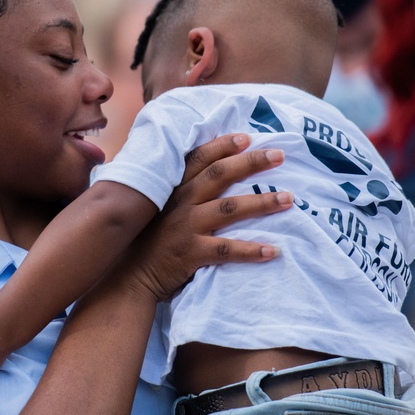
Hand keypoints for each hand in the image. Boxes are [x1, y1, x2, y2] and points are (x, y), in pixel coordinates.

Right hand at [122, 133, 291, 301]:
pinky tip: (274, 250)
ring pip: (230, 209)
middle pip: (220, 175)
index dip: (223, 145)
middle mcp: (180, 203)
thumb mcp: (154, 208)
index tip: (248, 137)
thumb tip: (200, 175)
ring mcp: (185, 228)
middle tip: (279, 155)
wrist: (127, 277)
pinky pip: (226, 250)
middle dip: (251, 162)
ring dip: (262, 202)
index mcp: (172, 189)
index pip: (199, 158)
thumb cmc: (145, 241)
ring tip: (288, 198)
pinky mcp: (191, 254)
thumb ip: (175, 190)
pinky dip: (251, 250)